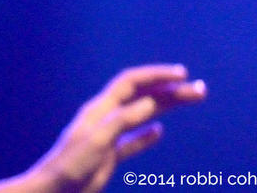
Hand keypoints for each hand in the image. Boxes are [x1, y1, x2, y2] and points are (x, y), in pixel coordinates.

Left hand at [14, 66, 206, 192]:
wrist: (55, 190)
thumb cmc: (72, 164)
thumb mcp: (100, 140)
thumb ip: (123, 120)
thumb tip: (152, 103)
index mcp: (100, 108)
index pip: (131, 83)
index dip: (156, 76)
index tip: (183, 75)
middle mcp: (105, 117)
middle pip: (141, 97)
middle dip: (170, 91)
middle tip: (201, 90)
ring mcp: (108, 136)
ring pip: (141, 116)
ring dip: (166, 108)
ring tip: (189, 101)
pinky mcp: (109, 156)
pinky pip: (132, 141)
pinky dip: (147, 136)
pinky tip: (159, 133)